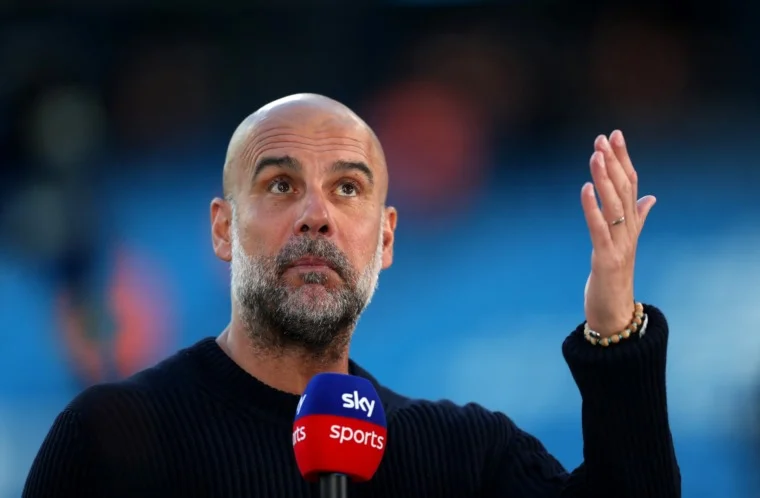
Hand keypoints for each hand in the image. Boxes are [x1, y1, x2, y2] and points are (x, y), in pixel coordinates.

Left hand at [581, 130, 655, 336]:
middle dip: (613, 162)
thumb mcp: (624, 244)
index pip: (630, 184)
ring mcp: (619, 245)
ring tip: (595, 154)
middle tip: (603, 137)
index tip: (614, 135)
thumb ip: (638, 218)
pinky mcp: (607, 258)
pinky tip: (586, 188)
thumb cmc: (616, 278)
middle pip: (624, 190)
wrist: (615, 313)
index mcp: (631, 225)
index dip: (623, 159)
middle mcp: (629, 231)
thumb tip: (650, 197)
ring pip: (614, 206)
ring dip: (605, 178)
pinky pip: (599, 229)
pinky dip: (592, 208)